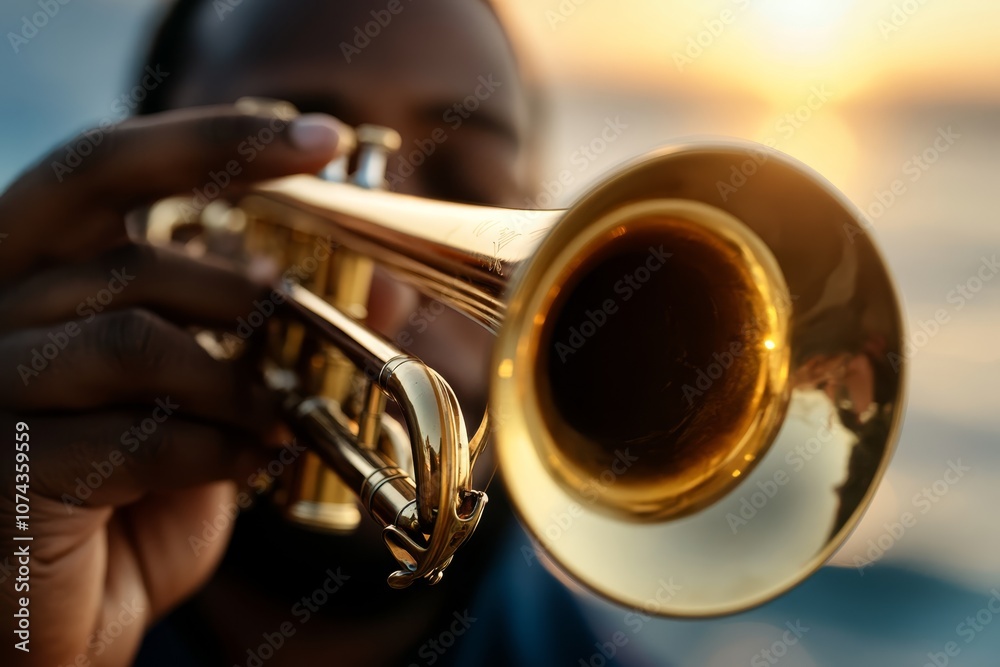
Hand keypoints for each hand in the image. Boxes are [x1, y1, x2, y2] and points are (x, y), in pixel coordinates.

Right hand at [0, 105, 347, 665]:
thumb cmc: (136, 499)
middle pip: (117, 236)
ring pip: (134, 336)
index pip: (112, 167)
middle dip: (239, 270)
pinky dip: (211, 448)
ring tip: (282, 415)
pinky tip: (248, 465)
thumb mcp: (217, 405)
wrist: (62, 618)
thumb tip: (384, 285)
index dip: (215, 139)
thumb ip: (280, 340)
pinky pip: (127, 435)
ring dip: (236, 377)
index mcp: (41, 271)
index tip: (323, 135)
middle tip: (304, 312)